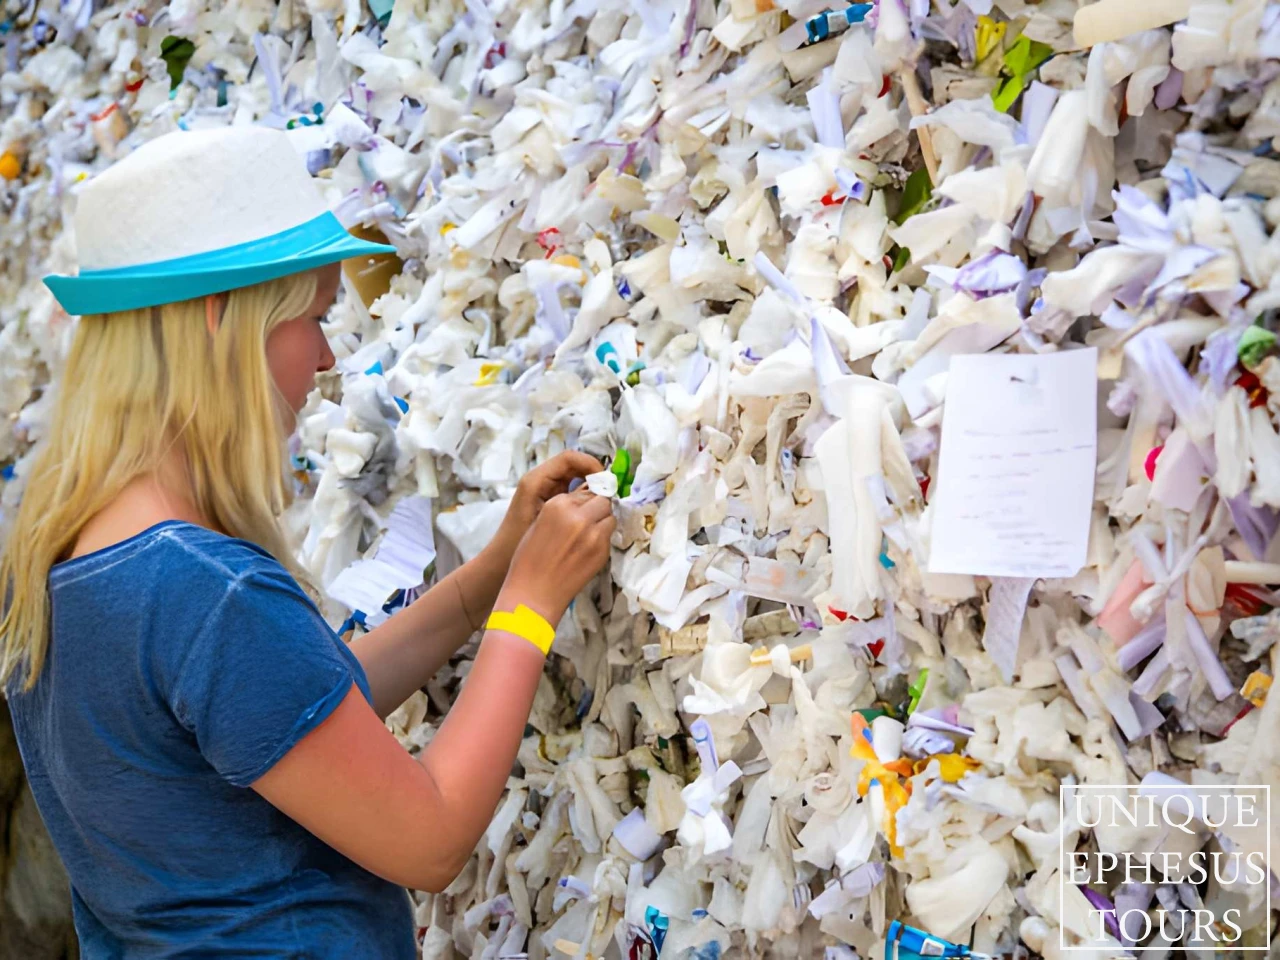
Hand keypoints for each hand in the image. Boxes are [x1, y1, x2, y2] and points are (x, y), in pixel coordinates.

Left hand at [486, 451, 604, 567]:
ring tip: (605, 504)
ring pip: (575, 481)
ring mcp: (545, 493)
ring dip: (591, 489)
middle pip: (574, 467)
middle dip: (595, 477)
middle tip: (612, 493)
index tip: (607, 482)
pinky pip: (571, 494)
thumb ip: (574, 505)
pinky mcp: (549, 505)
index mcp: (536, 481)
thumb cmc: (517, 543)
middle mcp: (540, 482)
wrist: (499, 562)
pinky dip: (584, 500)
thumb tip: (602, 494)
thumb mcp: (548, 521)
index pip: (569, 459)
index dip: (591, 465)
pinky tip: (593, 515)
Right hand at [502, 489, 615, 619]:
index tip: (582, 507)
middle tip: (589, 519)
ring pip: (610, 517)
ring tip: (589, 535)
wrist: (534, 594)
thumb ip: (561, 509)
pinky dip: (602, 539)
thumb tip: (581, 501)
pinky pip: (609, 537)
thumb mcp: (539, 524)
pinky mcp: (603, 552)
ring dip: (602, 522)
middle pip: (602, 500)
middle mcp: (579, 516)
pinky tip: (588, 549)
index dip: (585, 499)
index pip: (585, 491)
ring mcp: (594, 534)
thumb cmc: (528, 561)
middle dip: (597, 507)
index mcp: (558, 505)